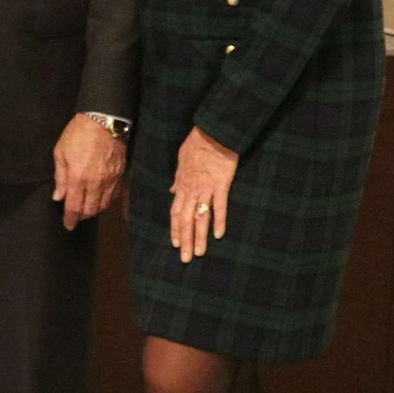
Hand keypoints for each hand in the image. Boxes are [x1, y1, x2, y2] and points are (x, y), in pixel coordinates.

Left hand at [52, 112, 126, 230]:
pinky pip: (115, 196)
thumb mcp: (60, 153)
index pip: (74, 206)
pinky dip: (107, 201)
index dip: (70, 218)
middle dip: (82, 216)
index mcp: (78, 178)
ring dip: (95, 209)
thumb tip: (58, 196)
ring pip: (104, 205)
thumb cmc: (77, 134)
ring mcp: (111, 180)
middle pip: (91, 210)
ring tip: (87, 207)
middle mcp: (96, 183)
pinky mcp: (121, 175)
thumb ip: (60, 177)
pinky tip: (101, 199)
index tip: (68, 225)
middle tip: (75, 215)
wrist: (103, 120)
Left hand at [170, 126, 237, 262]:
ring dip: (199, 237)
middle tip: (185, 259)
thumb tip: (172, 190)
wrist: (212, 133)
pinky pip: (220, 206)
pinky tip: (218, 235)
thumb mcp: (181, 162)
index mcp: (182, 185)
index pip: (176, 212)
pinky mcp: (221, 185)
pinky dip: (219, 221)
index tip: (175, 244)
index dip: (175, 229)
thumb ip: (177, 179)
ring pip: (200, 218)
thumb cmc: (196, 145)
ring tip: (198, 253)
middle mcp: (191, 190)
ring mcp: (206, 189)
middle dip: (185, 240)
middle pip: (186, 220)